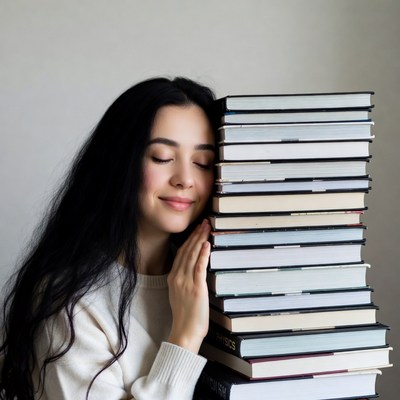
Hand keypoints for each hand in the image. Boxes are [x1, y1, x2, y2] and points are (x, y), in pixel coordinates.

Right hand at [167, 219, 210, 353]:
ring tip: (207, 227)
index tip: (196, 229)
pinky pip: (199, 267)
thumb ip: (182, 280)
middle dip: (196, 234)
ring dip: (200, 239)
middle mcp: (177, 277)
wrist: (185, 332)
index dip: (189, 239)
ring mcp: (186, 282)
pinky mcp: (196, 288)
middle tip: (204, 222)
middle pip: (187, 251)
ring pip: (192, 255)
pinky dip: (203, 254)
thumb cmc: (185, 316)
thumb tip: (191, 269)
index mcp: (173, 278)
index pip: (181, 253)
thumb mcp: (178, 294)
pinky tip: (207, 244)